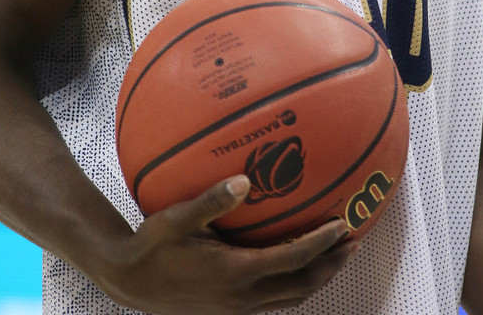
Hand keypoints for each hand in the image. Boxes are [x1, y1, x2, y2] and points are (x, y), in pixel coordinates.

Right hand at [101, 175, 357, 314]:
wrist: (128, 282)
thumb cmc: (152, 245)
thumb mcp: (177, 218)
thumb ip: (212, 201)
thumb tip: (243, 181)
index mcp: (235, 273)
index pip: (292, 259)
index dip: (321, 244)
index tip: (343, 225)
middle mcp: (242, 297)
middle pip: (302, 285)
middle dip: (332, 265)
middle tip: (354, 241)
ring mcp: (236, 309)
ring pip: (291, 297)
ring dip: (317, 276)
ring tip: (336, 254)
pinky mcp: (230, 312)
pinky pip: (275, 300)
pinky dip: (295, 283)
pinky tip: (295, 264)